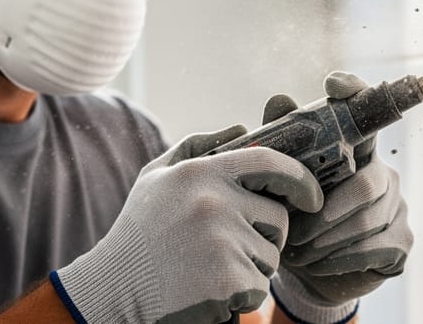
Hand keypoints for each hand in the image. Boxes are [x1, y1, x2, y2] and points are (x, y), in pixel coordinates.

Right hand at [52, 125, 324, 323]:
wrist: (112, 291)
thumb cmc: (139, 234)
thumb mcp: (156, 178)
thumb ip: (198, 145)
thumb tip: (241, 127)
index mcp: (199, 172)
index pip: (270, 162)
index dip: (299, 179)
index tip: (310, 197)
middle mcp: (214, 201)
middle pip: (277, 217)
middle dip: (264, 235)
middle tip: (226, 249)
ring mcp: (222, 241)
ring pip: (270, 255)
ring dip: (250, 267)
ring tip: (207, 268)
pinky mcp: (229, 279)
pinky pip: (259, 285)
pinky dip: (241, 294)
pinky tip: (208, 291)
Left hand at [265, 72, 413, 323]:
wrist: (309, 274)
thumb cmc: (296, 220)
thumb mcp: (282, 185)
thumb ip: (281, 145)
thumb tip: (278, 99)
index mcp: (352, 153)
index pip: (362, 113)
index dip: (354, 94)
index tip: (332, 85)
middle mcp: (381, 172)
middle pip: (365, 183)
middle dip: (323, 214)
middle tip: (292, 234)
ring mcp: (397, 206)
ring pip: (367, 219)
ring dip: (325, 241)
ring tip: (296, 253)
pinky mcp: (402, 241)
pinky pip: (375, 248)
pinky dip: (339, 259)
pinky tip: (316, 264)